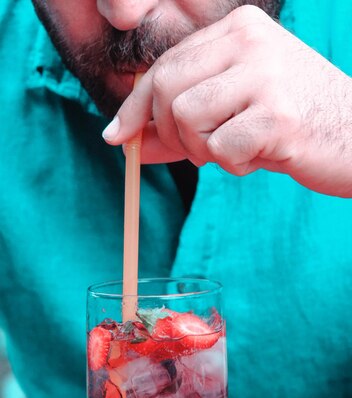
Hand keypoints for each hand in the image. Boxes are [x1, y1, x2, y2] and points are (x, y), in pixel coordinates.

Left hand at [103, 5, 351, 196]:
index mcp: (239, 30)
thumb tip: (123, 140)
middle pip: (166, 90)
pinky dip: (234, 165)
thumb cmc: (292, 123)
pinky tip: (263, 156)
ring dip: (203, 150)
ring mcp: (266, 75)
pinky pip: (221, 150)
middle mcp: (251, 42)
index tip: (117, 136)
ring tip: (239, 150)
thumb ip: (181, 119)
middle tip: (200, 151)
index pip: (164, 66)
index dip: (135, 108)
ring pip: (187, 118)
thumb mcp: (235, 109)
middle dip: (169, 133)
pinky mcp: (278, 116)